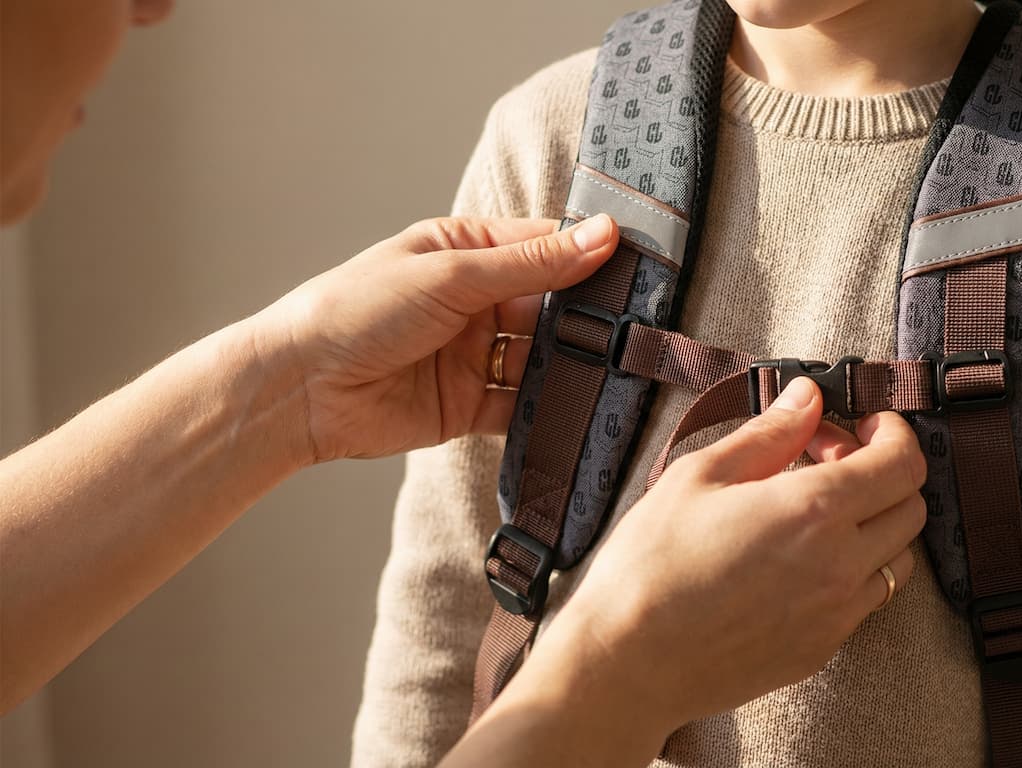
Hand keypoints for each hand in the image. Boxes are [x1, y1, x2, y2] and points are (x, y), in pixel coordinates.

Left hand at [251, 214, 617, 462]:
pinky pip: (523, 404)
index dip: (590, 254)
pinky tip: (581, 410)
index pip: (544, 246)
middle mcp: (475, 300)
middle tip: (637, 325)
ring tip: (616, 369)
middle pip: (550, 305)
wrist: (301, 390)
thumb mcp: (452, 276)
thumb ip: (532, 264)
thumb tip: (601, 235)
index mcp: (467, 252)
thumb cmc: (358, 310)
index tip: (642, 264)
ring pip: (543, 357)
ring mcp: (475, 354)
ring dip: (574, 364)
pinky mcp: (471, 404)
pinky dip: (550, 409)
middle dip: (589, 316)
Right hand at [480, 378, 927, 763]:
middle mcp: (841, 565)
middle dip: (883, 474)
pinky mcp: (820, 649)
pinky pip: (864, 601)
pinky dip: (850, 570)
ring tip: (813, 514)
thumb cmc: (651, 564)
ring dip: (874, 525)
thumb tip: (808, 398)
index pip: (904, 464)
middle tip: (824, 462)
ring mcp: (836, 615)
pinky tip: (794, 561)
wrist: (628, 663)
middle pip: (912, 509)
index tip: (862, 426)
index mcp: (814, 511)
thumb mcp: (700, 476)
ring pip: (898, 559)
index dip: (893, 435)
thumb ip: (768, 434)